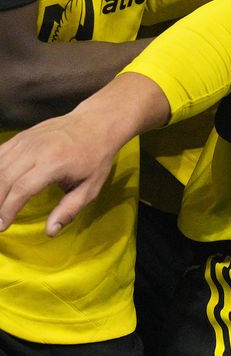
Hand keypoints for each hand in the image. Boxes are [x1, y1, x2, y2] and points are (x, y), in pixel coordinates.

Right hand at [0, 76, 168, 234]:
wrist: (97, 124)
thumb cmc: (96, 158)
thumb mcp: (90, 188)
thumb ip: (69, 210)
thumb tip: (51, 231)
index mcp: (54, 163)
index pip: (22, 189)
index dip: (8, 209)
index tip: (2, 225)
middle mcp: (35, 150)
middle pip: (4, 178)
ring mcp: (25, 141)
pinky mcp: (20, 137)